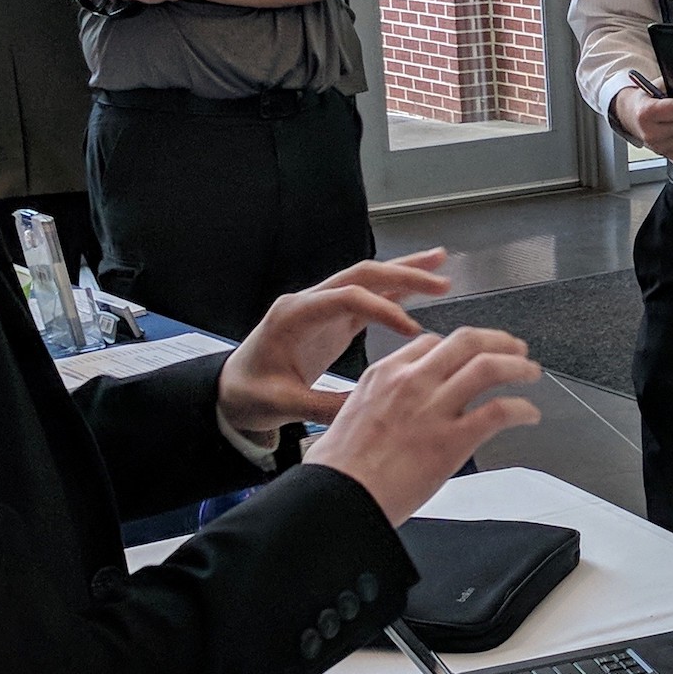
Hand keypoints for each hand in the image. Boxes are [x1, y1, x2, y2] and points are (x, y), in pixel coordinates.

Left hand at [217, 252, 451, 440]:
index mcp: (293, 316)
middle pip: (361, 275)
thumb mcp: (280, 404)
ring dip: (403, 272)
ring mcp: (321, 309)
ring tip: (439, 263)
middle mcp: (309, 304)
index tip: (412, 330)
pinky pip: (367, 297)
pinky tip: (418, 288)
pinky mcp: (331, 321)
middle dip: (403, 274)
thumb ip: (321, 406)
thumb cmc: (248, 394)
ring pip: (367, 280)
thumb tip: (364, 409)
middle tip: (440, 279)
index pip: (346, 297)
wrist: (231, 390)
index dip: (383, 309)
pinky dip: (394, 291)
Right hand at [307, 328, 542, 524]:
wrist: (337, 497)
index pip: (431, 342)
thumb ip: (381, 403)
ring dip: (517, 366)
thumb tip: (397, 413)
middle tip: (514, 348)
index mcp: (384, 374)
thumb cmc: (339, 470)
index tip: (471, 354)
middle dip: (497, 341)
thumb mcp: (351, 415)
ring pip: (488, 367)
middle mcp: (412, 382)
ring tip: (530, 372)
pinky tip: (529, 414)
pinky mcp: (453, 439)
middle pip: (466, 341)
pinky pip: (499, 410)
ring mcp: (434, 409)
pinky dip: (521, 408)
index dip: (459, 346)